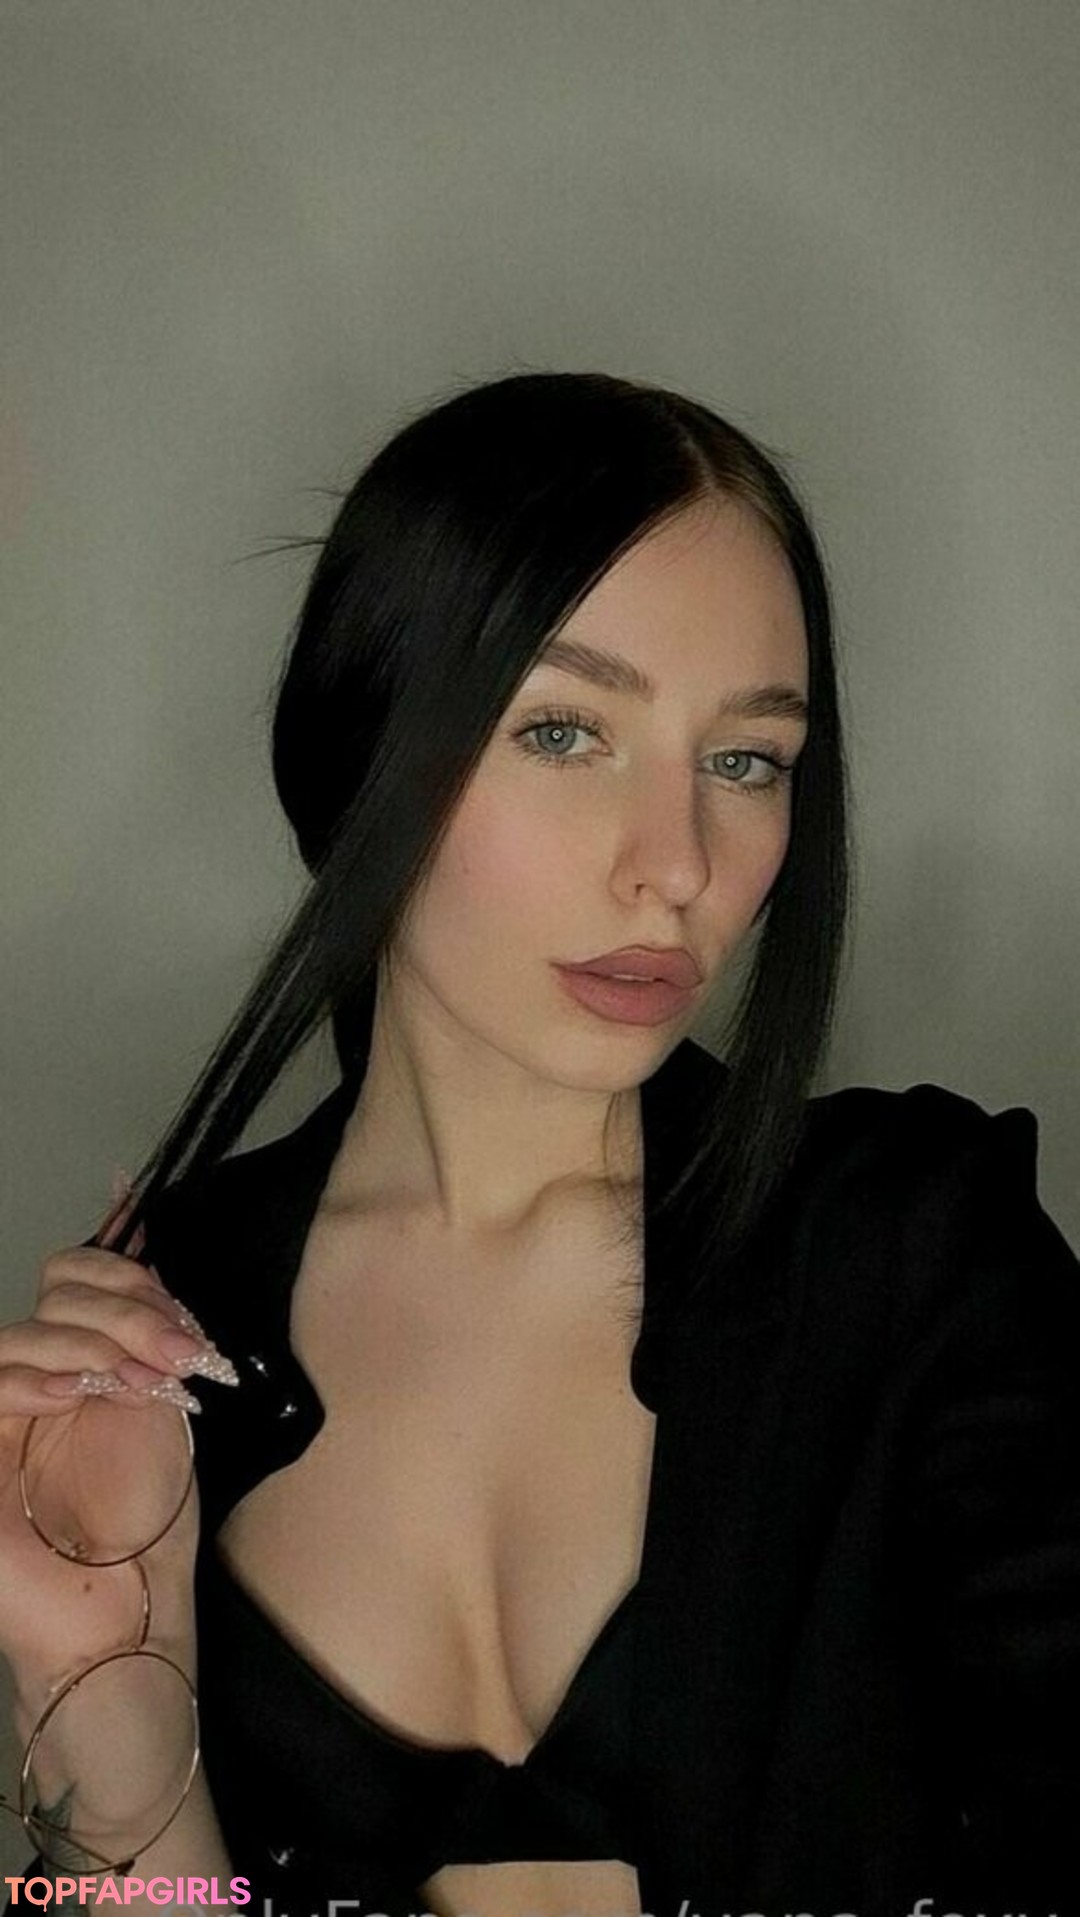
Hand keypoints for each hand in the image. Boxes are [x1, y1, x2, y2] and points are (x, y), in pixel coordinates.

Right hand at [0, 1178, 230, 1729]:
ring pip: (27, 1333)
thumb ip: (146, 1317)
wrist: (128, 1616)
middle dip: (131, 1310)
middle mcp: (32, 1376)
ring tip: (149, 1386)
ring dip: (102, 1346)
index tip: (186, 1324)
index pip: (78, 1271)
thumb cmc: (147, 1524)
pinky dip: (40, 1379)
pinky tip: (81, 1397)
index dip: (131, 1273)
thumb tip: (132, 1209)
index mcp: (78, 1356)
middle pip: (58, 1288)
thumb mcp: (160, 1397)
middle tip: (181, 1361)